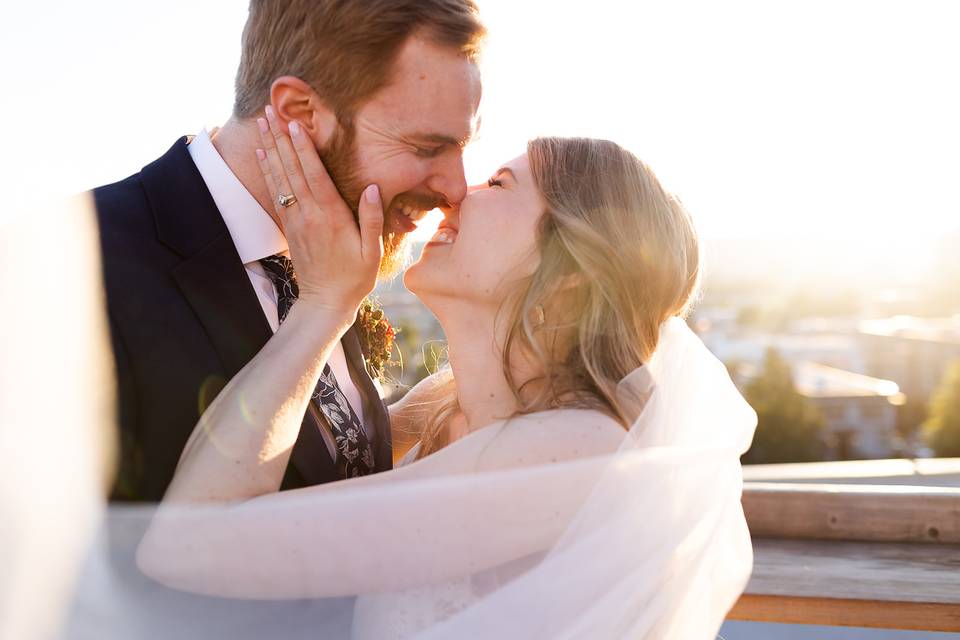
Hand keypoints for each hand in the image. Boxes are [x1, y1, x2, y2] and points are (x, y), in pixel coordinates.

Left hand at [255, 106, 382, 316]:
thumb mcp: (372, 252)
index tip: (295, 124)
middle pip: (291, 170)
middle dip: (281, 138)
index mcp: (331, 217)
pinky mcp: (289, 227)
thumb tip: (373, 188)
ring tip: (262, 122)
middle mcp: (309, 215)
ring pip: (280, 177)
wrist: (325, 303)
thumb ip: (372, 219)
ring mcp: (296, 220)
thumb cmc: (355, 278)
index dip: (304, 149)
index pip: (314, 175)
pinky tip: (262, 154)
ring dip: (270, 148)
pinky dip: (267, 171)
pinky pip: (275, 192)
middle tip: (270, 110)